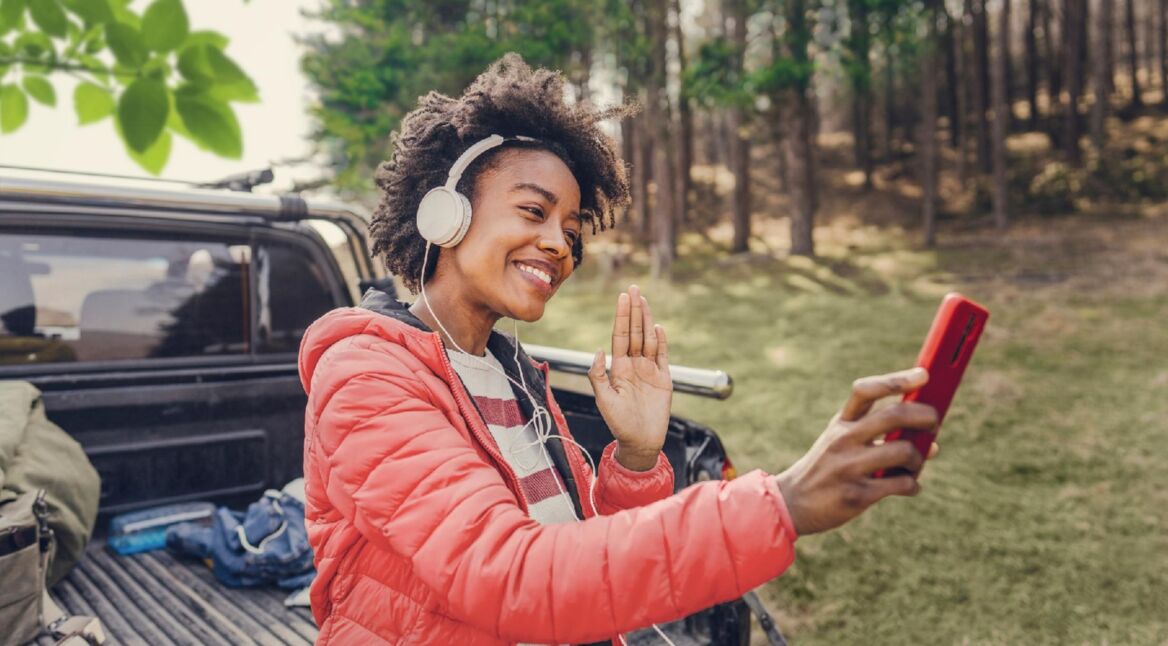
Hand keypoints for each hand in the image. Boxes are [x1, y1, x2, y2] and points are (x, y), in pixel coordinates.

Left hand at [587, 285, 671, 470]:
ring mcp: (650, 371)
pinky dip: (662, 342)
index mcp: (619, 368)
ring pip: (649, 340)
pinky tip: (658, 327)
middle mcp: (634, 365)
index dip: (622, 316)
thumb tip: (598, 351)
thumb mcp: (604, 399)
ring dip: (647, 320)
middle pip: (635, 332)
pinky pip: (663, 357)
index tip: (622, 298)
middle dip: (634, 311)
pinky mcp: (664, 380)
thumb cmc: (619, 423)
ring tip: (644, 301)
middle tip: (633, 289)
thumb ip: (598, 375)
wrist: (640, 442)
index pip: (620, 336)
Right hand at [774, 367, 940, 535]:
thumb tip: (932, 444)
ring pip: (904, 451)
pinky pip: (901, 484)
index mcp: (841, 422)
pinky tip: (908, 487)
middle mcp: (843, 439)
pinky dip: (913, 485)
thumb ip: (881, 438)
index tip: (923, 375)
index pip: (866, 390)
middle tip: (934, 423)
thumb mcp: (841, 442)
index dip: (897, 380)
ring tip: (914, 466)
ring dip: (919, 458)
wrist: (792, 503)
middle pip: (894, 415)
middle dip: (925, 416)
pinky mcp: (857, 495)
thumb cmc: (826, 469)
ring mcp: (849, 467)